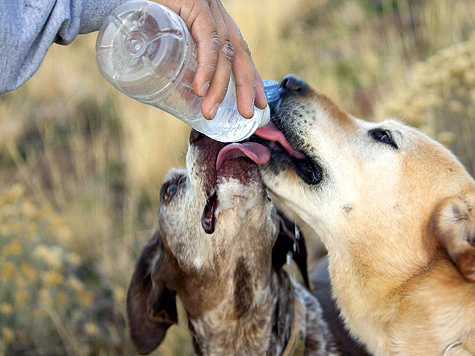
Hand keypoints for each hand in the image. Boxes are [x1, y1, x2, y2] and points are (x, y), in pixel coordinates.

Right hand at [152, 0, 266, 118]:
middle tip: (246, 115)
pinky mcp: (195, 6)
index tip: (257, 104)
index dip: (250, 79)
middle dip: (245, 88)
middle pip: (239, 55)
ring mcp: (207, 10)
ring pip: (223, 53)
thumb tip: (175, 90)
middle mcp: (217, 16)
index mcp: (215, 23)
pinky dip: (205, 66)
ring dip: (219, 87)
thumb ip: (174, 56)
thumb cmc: (145, 8)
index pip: (240, 53)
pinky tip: (201, 87)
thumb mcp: (167, 34)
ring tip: (209, 112)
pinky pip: (206, 40)